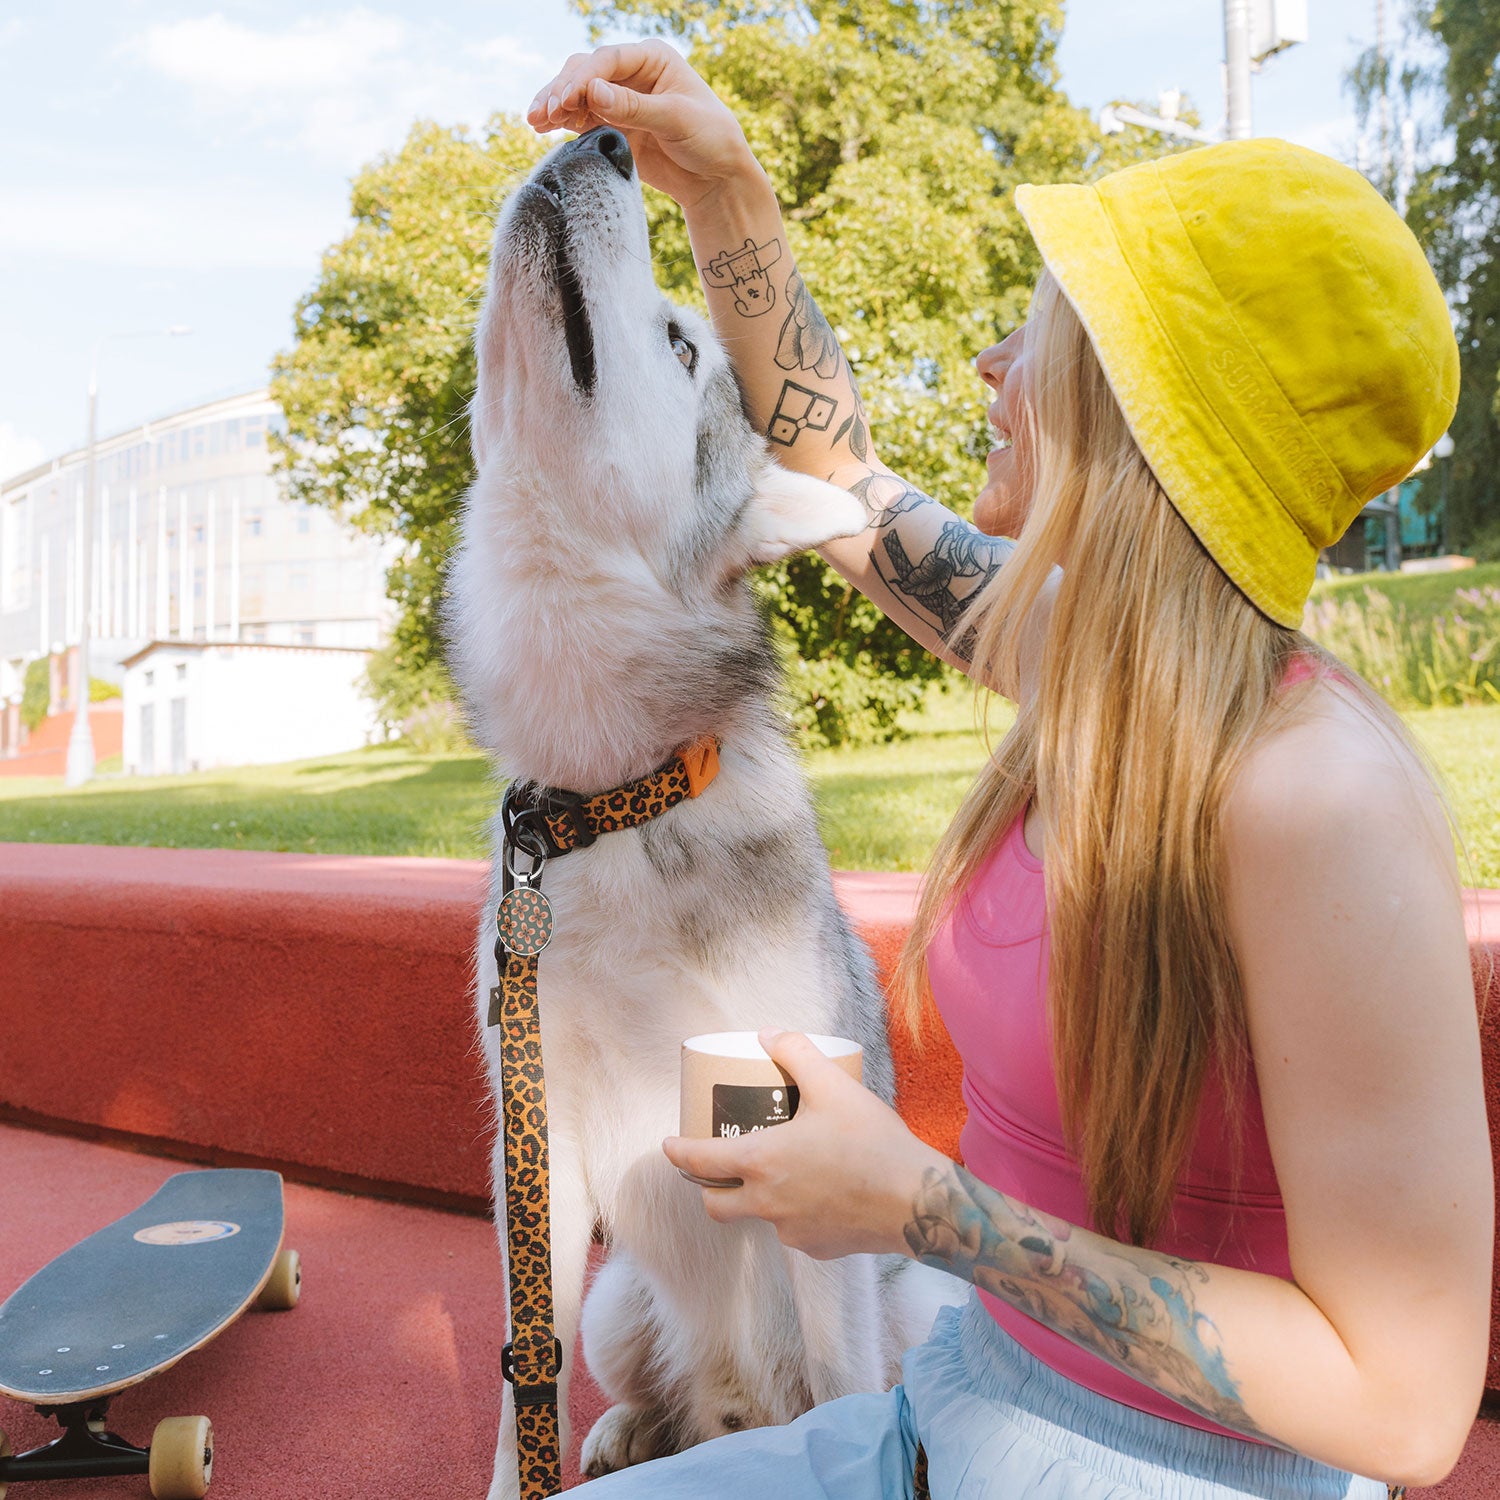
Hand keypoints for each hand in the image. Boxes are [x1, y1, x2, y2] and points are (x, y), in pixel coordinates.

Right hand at [527, 41, 763, 208]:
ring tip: (535, 121)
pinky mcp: (612, 126)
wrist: (716, 178)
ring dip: (554, 105)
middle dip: (562, 90)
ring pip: (577, 94)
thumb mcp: (676, 120)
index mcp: (652, 59)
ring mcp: (619, 100)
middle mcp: (632, 74)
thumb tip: (593, 92)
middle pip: (585, 71)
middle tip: (545, 113)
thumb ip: (634, 108)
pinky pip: (580, 119)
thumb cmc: (710, 139)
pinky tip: (543, 129)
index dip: (584, 78)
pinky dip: (562, 123)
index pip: (608, 60)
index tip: (566, 100)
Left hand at [662, 1030, 941, 1259]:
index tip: (669, 1145)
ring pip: (760, 1216)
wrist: (916, 1200)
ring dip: (761, 1198)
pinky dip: (798, 1212)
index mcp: (761, 1162)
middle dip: (708, 1188)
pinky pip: (796, 1230)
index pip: (700, 1161)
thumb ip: (796, 1053)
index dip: (678, 1152)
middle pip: (716, 1204)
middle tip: (716, 1168)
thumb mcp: (833, 1085)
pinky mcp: (818, 1248)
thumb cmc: (871, 1142)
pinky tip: (823, 1193)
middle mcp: (767, 1203)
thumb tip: (768, 1034)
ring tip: (785, 1173)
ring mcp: (791, 1231)